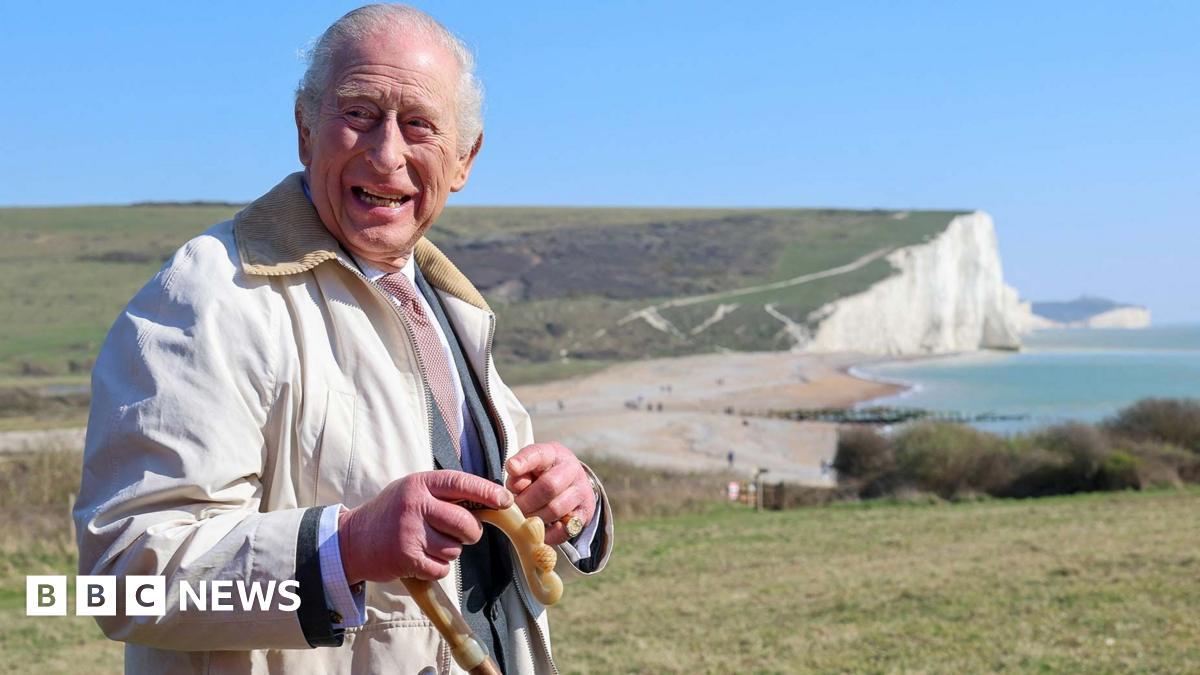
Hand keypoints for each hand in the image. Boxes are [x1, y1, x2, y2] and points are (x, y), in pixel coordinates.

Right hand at [337, 471, 511, 583]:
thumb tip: (488, 502)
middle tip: (464, 534)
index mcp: (419, 484)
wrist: (352, 541)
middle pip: (465, 522)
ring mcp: (410, 532)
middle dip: (471, 532)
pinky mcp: (406, 558)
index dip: (487, 492)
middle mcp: (415, 505)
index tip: (506, 501)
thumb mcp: (413, 491)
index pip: (461, 483)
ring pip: (455, 548)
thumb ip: (444, 494)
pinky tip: (420, 559)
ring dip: (449, 552)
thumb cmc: (391, 514)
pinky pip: (441, 569)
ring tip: (429, 545)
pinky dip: (436, 568)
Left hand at [505, 442, 595, 545]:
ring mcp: (581, 491)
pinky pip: (566, 528)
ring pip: (555, 509)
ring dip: (535, 518)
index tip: (511, 468)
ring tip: (526, 518)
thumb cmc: (542, 475)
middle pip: (548, 486)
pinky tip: (540, 529)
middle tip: (516, 509)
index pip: (539, 454)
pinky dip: (549, 533)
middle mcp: (571, 469)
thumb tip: (513, 490)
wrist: (571, 483)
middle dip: (527, 501)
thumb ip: (519, 476)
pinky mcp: (586, 512)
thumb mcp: (530, 468)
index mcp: (553, 453)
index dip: (524, 461)